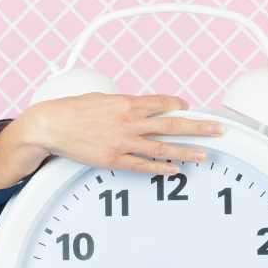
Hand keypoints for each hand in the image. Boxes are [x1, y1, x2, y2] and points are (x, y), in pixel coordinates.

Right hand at [0, 93, 222, 190]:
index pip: (162, 103)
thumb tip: (140, 107)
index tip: (192, 110)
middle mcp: (129, 122)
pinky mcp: (114, 160)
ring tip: (204, 155)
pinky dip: (161, 167)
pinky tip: (175, 169)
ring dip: (186, 152)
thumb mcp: (101, 98)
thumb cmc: (72, 110)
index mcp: (126, 103)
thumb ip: (124, 104)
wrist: (49, 125)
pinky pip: (143, 165)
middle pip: (172, 125)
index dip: (179, 106)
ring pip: (162, 148)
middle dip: (199, 128)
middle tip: (218, 130)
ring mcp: (123, 142)